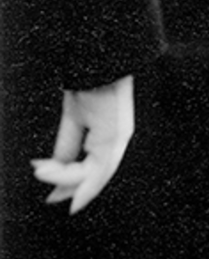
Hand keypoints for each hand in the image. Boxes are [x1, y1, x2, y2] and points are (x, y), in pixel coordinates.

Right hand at [31, 75, 134, 213]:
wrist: (99, 59)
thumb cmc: (88, 82)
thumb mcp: (73, 116)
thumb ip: (68, 143)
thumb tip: (56, 166)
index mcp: (110, 135)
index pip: (96, 169)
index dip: (75, 183)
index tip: (54, 195)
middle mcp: (118, 139)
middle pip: (97, 176)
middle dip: (71, 188)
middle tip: (51, 199)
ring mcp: (118, 137)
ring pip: (95, 175)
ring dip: (64, 178)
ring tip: (39, 172)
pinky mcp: (114, 134)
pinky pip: (96, 166)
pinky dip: (73, 174)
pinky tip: (51, 174)